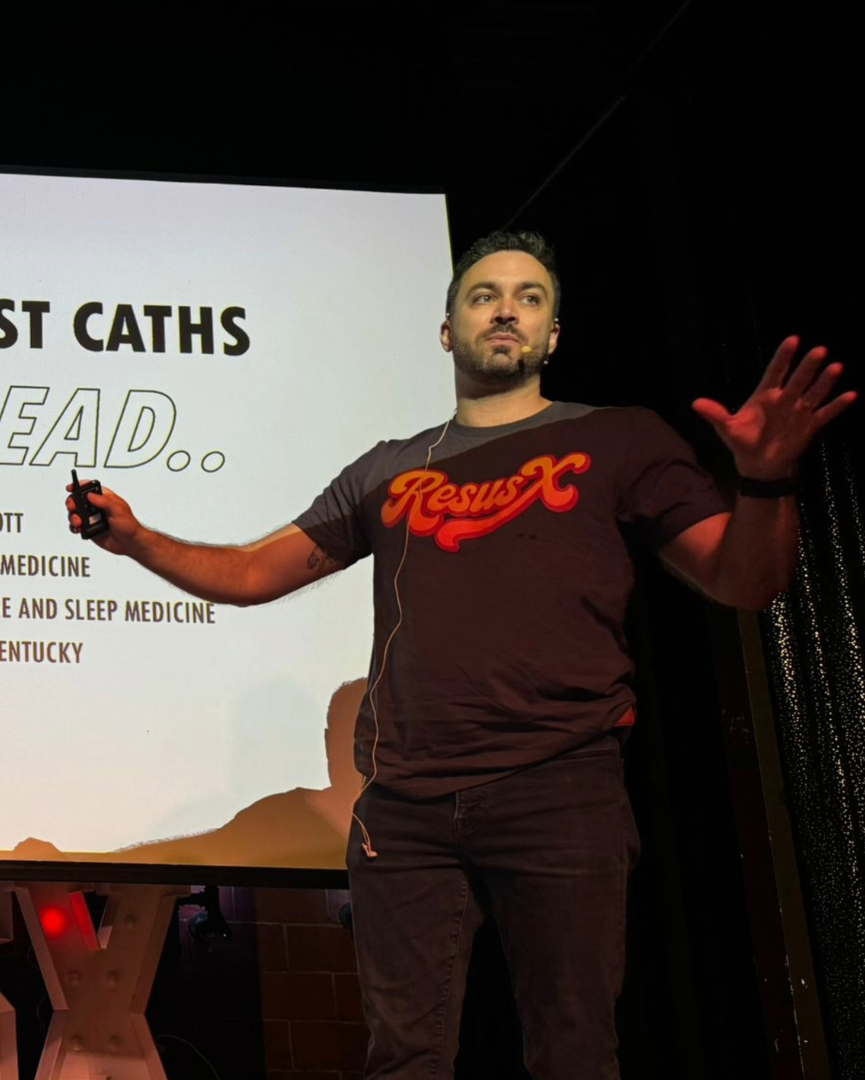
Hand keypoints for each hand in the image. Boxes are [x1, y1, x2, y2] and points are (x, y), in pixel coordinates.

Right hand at [65, 483, 143, 556]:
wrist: (129, 543)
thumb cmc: (129, 525)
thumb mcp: (118, 510)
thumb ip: (104, 502)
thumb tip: (91, 495)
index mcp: (105, 498)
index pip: (90, 488)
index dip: (79, 486)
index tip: (71, 488)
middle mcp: (96, 507)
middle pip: (77, 500)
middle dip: (72, 502)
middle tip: (72, 507)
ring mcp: (91, 518)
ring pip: (75, 513)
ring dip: (73, 516)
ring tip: (78, 522)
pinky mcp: (89, 528)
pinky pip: (76, 526)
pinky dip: (73, 527)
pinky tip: (78, 528)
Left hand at [692, 336, 856, 479]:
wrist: (758, 464)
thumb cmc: (742, 441)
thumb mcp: (727, 429)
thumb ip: (716, 414)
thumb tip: (695, 403)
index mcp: (765, 395)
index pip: (775, 371)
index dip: (783, 357)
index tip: (792, 340)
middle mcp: (785, 398)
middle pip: (798, 379)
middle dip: (807, 366)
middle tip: (818, 350)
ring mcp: (799, 411)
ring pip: (814, 392)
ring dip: (825, 381)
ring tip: (836, 366)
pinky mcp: (810, 425)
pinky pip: (826, 414)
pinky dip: (837, 405)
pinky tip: (851, 395)